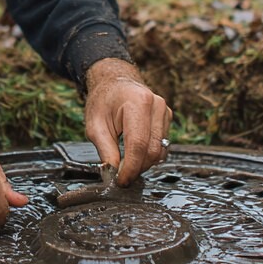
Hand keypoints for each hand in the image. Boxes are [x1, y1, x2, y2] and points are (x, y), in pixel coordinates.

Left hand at [83, 58, 172, 185]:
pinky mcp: (168, 118)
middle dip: (137, 168)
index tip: (121, 181)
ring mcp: (165, 111)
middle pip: (152, 150)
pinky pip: (163, 145)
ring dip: (144, 164)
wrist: (114, 83)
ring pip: (160, 150)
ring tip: (126, 164)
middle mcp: (156, 105)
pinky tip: (135, 155)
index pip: (138, 144)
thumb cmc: (103, 101)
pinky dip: (150, 155)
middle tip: (121, 177)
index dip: (130, 168)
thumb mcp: (94, 125)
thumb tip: (113, 173)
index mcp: (137, 103)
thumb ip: (105, 150)